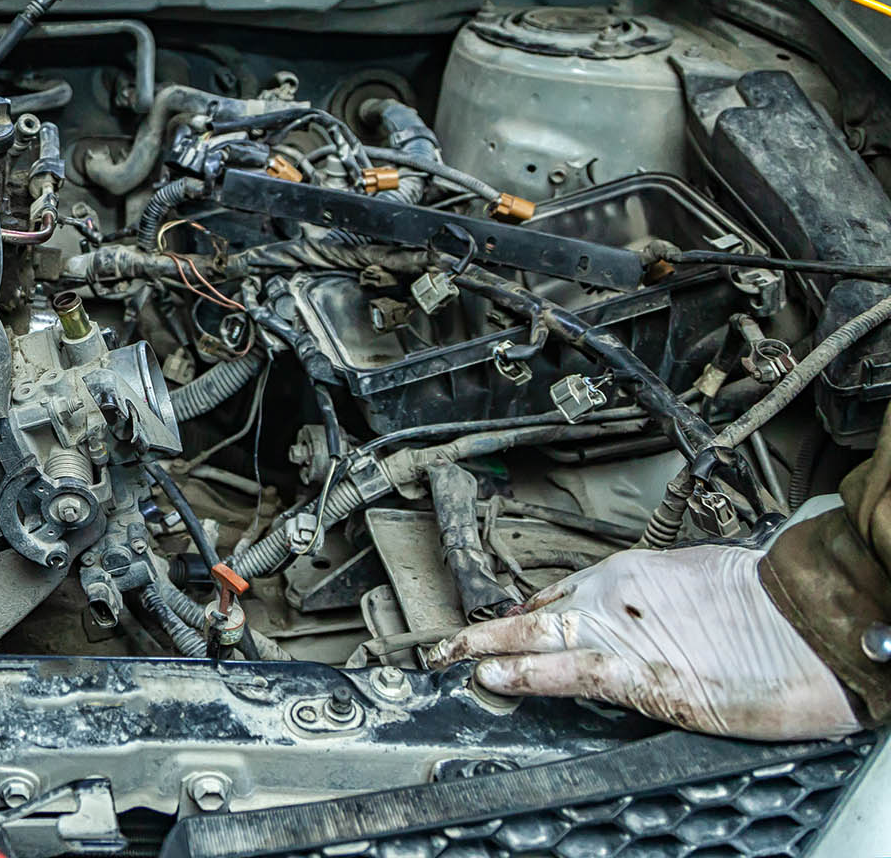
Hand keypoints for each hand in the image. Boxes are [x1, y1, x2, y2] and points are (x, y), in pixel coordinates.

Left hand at [431, 544, 858, 739]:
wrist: (807, 620)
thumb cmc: (769, 606)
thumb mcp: (697, 585)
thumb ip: (655, 601)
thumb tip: (639, 616)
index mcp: (631, 574)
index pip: (559, 592)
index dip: (523, 612)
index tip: (499, 624)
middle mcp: (615, 596)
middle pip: (535, 610)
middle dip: (485, 628)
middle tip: (444, 642)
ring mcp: (622, 631)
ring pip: (535, 637)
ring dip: (485, 649)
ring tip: (446, 657)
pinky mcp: (640, 673)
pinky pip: (568, 673)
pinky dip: (525, 675)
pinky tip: (493, 677)